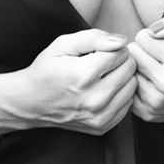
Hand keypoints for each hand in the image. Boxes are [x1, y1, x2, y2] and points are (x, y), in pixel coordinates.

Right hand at [17, 29, 136, 135]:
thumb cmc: (48, 69)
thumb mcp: (64, 44)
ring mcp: (99, 116)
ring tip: (105, 74)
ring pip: (133, 86)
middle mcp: (94, 98)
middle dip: (120, 59)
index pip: (121, 52)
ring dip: (123, 77)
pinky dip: (121, 94)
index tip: (101, 49)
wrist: (31, 102)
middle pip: (130, 69)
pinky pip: (128, 104)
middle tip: (103, 60)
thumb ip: (94, 37)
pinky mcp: (102, 127)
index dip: (113, 46)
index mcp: (84, 75)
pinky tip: (105, 89)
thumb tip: (121, 41)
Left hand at [128, 13, 163, 124]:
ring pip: (128, 70)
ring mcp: (156, 102)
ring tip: (153, 67)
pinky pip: (127, 87)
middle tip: (155, 55)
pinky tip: (149, 81)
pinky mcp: (147, 113)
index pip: (142, 37)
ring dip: (138, 66)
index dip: (150, 36)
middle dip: (142, 49)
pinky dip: (136, 82)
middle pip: (133, 52)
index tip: (160, 42)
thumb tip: (153, 30)